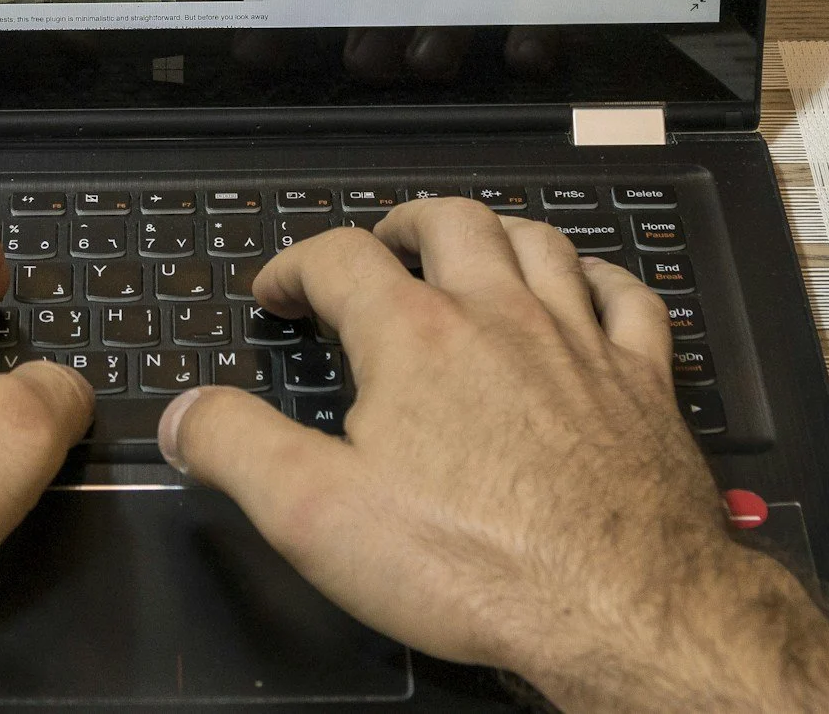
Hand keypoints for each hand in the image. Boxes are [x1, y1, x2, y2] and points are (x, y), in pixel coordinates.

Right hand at [156, 199, 828, 713]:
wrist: (622, 607)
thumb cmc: (477, 564)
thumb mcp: (315, 514)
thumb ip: (238, 449)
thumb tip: (185, 414)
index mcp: (415, 336)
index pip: (340, 259)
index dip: (296, 265)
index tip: (279, 291)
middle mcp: (500, 316)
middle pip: (450, 222)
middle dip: (403, 223)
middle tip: (380, 244)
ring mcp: (580, 342)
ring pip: (539, 242)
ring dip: (496, 231)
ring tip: (472, 245)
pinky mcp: (643, 383)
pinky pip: (628, 297)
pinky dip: (600, 277)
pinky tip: (588, 289)